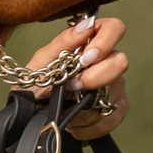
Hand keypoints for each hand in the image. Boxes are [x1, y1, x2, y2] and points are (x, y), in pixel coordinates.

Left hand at [21, 15, 131, 139]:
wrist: (32, 115)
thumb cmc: (36, 84)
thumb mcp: (41, 63)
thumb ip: (63, 43)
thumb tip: (85, 27)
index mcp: (89, 43)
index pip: (114, 28)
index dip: (105, 41)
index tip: (86, 59)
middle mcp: (107, 61)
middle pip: (121, 62)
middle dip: (96, 78)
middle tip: (73, 87)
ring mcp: (115, 86)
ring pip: (117, 92)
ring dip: (86, 106)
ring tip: (66, 109)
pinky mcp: (116, 110)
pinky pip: (112, 118)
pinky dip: (89, 125)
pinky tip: (74, 124)